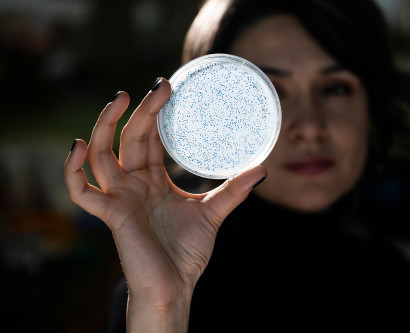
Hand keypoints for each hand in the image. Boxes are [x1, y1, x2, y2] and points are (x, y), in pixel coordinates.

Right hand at [64, 78, 265, 330]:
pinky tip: (79, 145)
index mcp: (154, 180)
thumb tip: (262, 168)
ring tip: (120, 98)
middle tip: (160, 86)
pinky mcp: (110, 215)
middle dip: (141, 111)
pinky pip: (81, 191)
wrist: (175, 287)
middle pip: (131, 137)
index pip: (152, 138)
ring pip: (103, 154)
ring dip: (105, 125)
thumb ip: (234, 190)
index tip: (170, 88)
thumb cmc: (187, 252)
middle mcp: (134, 183)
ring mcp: (119, 197)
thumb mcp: (213, 213)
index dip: (157, 114)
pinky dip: (74, 170)